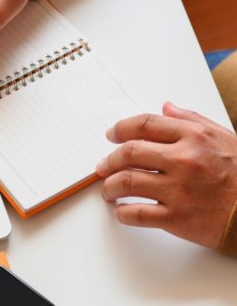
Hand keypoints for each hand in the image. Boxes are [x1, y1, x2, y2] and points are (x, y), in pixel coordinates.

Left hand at [96, 102, 236, 248]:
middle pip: (128, 153)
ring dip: (109, 186)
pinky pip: (137, 214)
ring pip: (126, 182)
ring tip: (108, 190)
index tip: (111, 135)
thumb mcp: (222, 138)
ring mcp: (178, 190)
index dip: (120, 128)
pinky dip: (122, 213)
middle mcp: (183, 161)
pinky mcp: (177, 218)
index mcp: (193, 137)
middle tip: (102, 166)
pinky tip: (121, 211)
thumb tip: (165, 107)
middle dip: (108, 160)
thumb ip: (191, 120)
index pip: (144, 125)